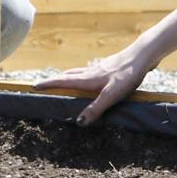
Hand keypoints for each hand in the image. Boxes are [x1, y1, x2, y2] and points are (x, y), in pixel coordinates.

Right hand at [34, 49, 150, 124]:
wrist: (143, 55)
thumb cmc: (128, 75)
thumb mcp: (112, 95)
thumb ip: (96, 108)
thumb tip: (79, 122)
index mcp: (88, 79)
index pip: (63, 81)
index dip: (48, 84)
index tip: (34, 86)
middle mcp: (91, 72)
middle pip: (68, 76)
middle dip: (55, 81)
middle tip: (44, 85)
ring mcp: (101, 68)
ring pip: (79, 73)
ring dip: (67, 77)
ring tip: (63, 82)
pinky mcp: (110, 67)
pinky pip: (90, 72)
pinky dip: (82, 76)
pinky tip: (91, 79)